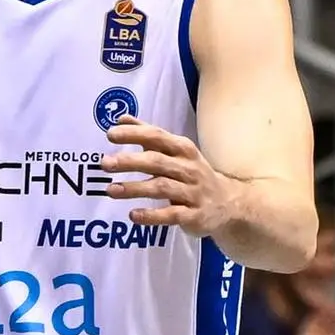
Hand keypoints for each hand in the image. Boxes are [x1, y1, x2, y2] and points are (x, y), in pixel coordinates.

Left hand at [103, 121, 238, 236]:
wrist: (229, 203)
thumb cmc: (193, 174)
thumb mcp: (176, 151)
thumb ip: (149, 135)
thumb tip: (121, 118)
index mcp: (183, 149)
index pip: (157, 137)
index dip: (134, 134)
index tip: (111, 134)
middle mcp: (189, 168)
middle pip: (157, 161)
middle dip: (130, 162)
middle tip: (105, 163)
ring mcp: (193, 192)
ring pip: (161, 188)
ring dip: (134, 188)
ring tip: (111, 190)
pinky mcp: (194, 215)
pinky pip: (172, 214)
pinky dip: (152, 215)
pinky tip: (133, 215)